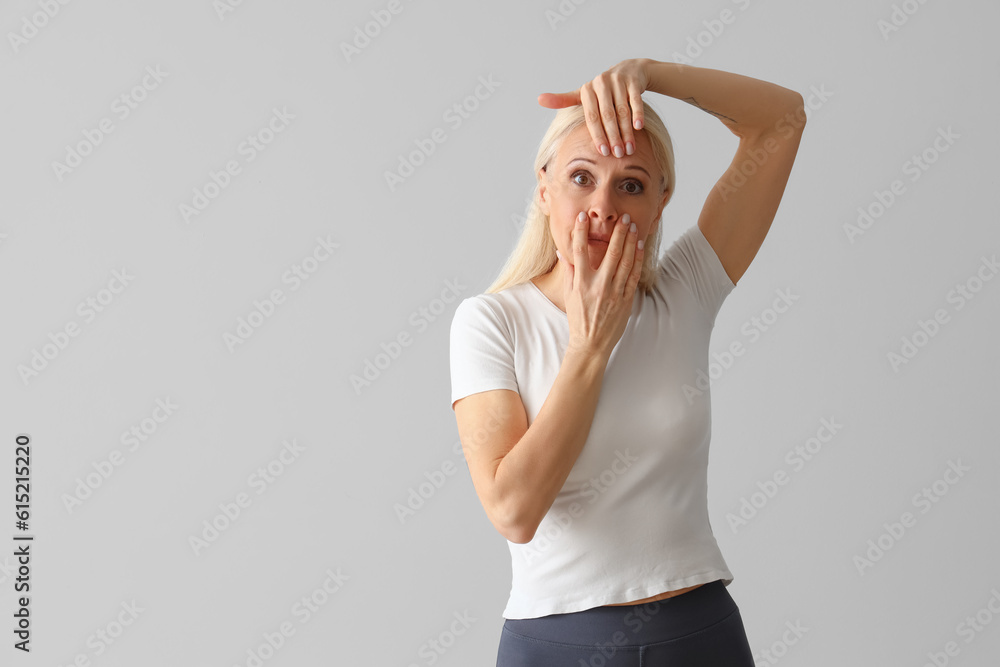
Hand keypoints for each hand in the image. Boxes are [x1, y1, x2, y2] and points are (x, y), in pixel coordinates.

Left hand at [538, 58, 651, 158]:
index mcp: (587, 90)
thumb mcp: (583, 94)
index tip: (603, 153)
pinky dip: (637, 114)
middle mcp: (601, 83)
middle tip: (618, 155)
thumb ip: (563, 100)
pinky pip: (636, 100)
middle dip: (613, 137)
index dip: (597, 135)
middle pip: (608, 116)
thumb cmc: (602, 90)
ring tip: (630, 149)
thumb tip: (539, 99)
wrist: (629, 70)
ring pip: (622, 111)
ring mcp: (618, 81)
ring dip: (626, 131)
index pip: (591, 117)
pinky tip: (639, 128)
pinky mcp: (633, 81)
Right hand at [558, 211, 643, 360]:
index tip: (583, 217)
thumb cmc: (578, 318)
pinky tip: (638, 246)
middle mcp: (598, 286)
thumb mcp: (569, 294)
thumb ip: (569, 271)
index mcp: (581, 283)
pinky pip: (633, 275)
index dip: (581, 232)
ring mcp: (614, 292)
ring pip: (625, 261)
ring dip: (629, 241)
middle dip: (617, 232)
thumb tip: (562, 252)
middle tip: (622, 217)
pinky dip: (637, 259)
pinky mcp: (626, 299)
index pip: (580, 252)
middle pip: (610, 253)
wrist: (591, 343)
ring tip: (632, 226)